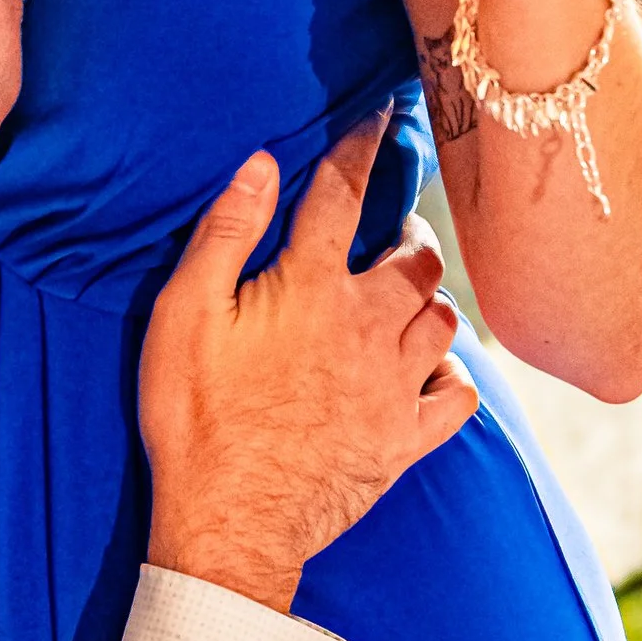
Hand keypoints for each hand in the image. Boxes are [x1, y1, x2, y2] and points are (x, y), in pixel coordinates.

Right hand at [139, 117, 477, 612]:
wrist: (229, 525)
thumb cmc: (195, 418)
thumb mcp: (182, 316)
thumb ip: (225, 234)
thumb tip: (261, 164)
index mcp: (311, 289)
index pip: (345, 195)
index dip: (364, 147)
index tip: (383, 116)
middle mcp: (367, 328)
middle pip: (415, 257)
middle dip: (408, 232)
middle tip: (390, 232)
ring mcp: (394, 387)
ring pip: (443, 317)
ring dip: (428, 297)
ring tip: (407, 294)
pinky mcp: (406, 440)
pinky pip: (459, 393)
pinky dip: (453, 373)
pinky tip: (431, 369)